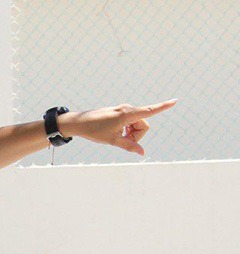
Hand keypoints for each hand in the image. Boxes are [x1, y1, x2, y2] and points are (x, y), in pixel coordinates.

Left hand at [60, 99, 176, 155]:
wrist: (78, 123)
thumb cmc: (94, 131)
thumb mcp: (113, 141)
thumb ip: (129, 146)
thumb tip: (142, 153)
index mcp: (127, 114)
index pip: (149, 111)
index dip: (163, 107)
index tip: (175, 100)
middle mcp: (127, 109)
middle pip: (144, 125)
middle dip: (138, 135)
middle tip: (124, 142)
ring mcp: (124, 109)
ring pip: (137, 124)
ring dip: (132, 133)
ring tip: (118, 137)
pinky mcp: (120, 111)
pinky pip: (131, 122)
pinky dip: (127, 129)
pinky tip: (116, 133)